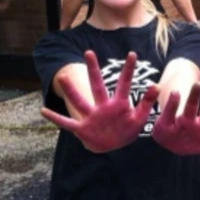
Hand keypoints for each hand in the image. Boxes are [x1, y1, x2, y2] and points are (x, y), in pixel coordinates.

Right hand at [39, 51, 158, 153]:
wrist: (111, 147)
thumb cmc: (125, 130)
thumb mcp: (139, 118)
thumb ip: (146, 103)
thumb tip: (156, 85)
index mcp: (118, 104)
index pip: (124, 84)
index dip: (129, 70)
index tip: (133, 54)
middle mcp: (102, 106)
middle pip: (97, 86)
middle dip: (94, 70)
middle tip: (89, 52)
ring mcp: (91, 117)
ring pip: (80, 101)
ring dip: (72, 91)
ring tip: (63, 77)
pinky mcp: (82, 129)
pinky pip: (66, 123)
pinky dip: (55, 118)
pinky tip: (43, 110)